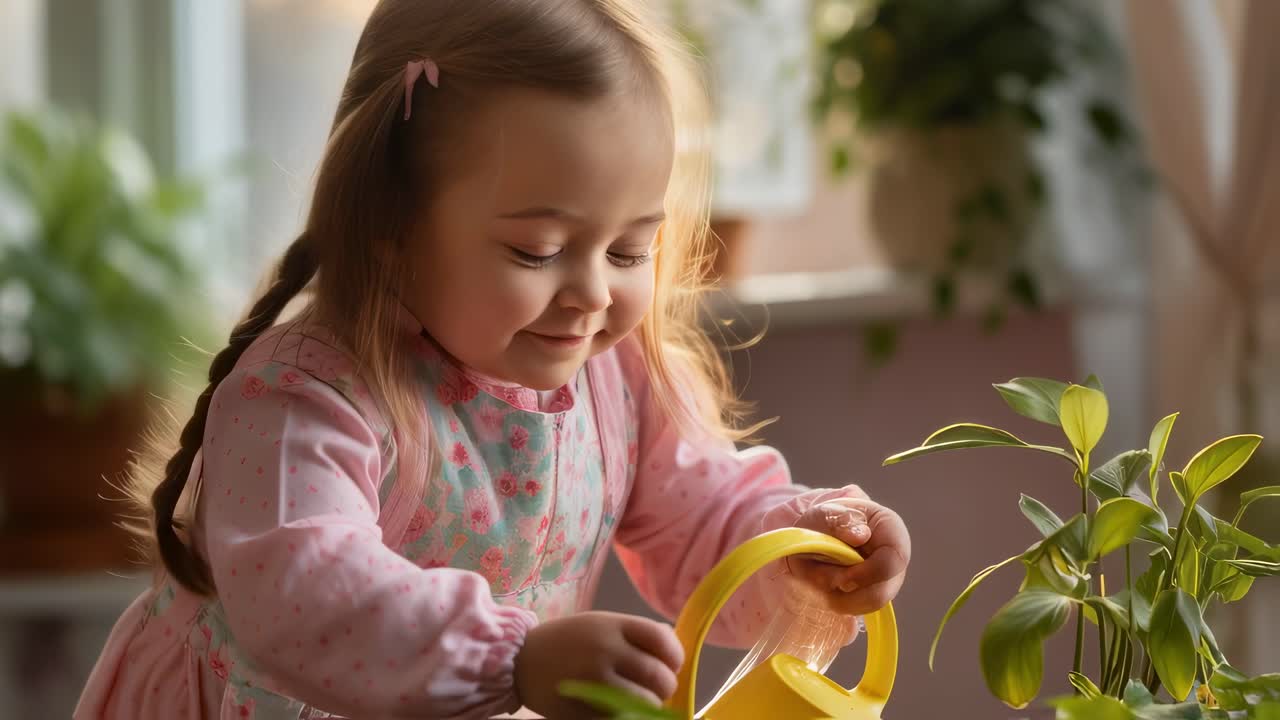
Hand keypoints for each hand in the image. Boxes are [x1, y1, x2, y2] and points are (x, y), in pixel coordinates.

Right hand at [513, 611, 683, 718]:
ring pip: (646, 704)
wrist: (518, 660)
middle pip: (659, 676)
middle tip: (655, 690)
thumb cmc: (565, 642)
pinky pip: (622, 719)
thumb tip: (672, 651)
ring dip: (649, 707)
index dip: (675, 656)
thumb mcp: (599, 625)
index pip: (662, 640)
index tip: (672, 665)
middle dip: (665, 687)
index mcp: (613, 626)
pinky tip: (619, 710)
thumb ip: (633, 635)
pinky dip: (627, 717)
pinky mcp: (584, 709)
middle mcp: (606, 651)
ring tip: (637, 702)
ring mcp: (595, 682)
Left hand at [789, 485, 910, 615]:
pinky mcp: (870, 597)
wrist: (820, 531)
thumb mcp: (827, 512)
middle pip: (880, 593)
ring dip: (835, 597)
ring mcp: (885, 582)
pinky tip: (821, 585)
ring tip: (815, 576)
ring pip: (866, 606)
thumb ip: (840, 520)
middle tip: (818, 577)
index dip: (867, 574)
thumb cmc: (828, 519)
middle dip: (845, 590)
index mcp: (890, 531)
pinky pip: (855, 609)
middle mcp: (894, 561)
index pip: (893, 560)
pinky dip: (833, 601)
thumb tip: (860, 535)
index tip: (840, 579)